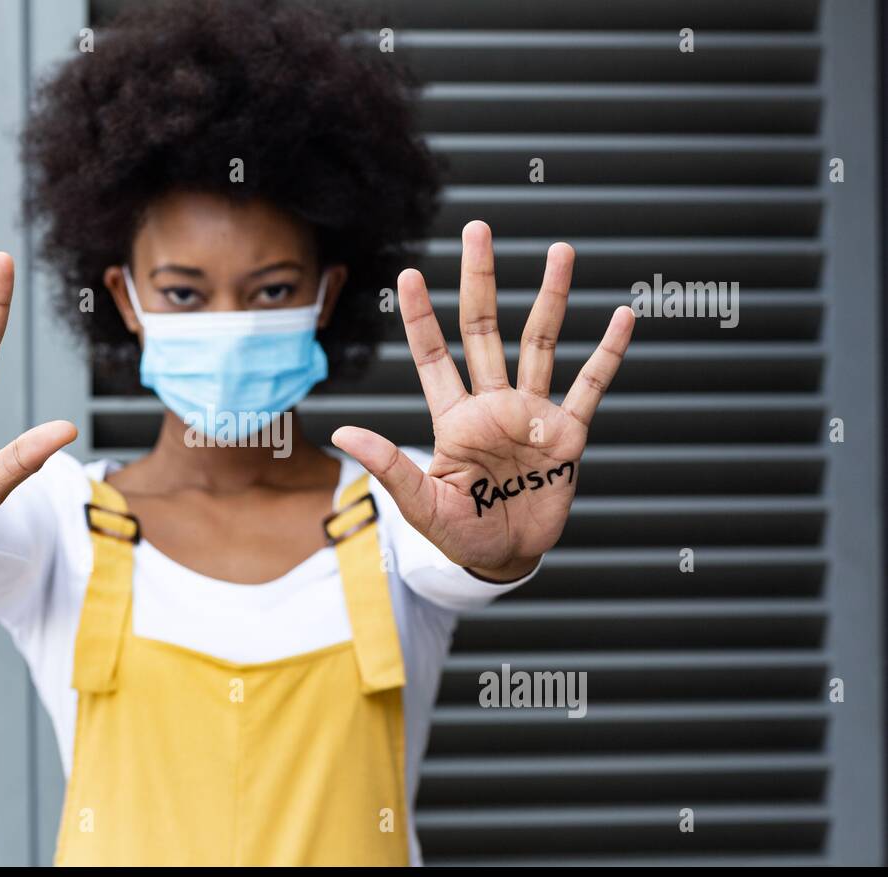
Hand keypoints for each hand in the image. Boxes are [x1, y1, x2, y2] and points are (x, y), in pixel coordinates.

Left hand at [332, 220, 634, 579]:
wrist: (506, 558)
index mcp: (453, 418)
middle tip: (478, 230)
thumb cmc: (459, 533)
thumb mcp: (420, 503)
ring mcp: (531, 415)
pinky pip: (591, 386)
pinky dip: (607, 353)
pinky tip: (622, 316)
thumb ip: (388, 466)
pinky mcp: (568, 435)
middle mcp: (492, 405)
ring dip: (549, 297)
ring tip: (560, 250)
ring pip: (540, 343)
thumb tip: (342, 433)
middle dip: (480, 280)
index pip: (432, 355)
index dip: (419, 316)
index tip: (406, 273)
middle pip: (484, 329)